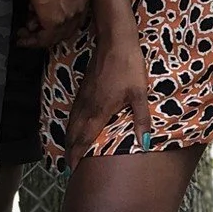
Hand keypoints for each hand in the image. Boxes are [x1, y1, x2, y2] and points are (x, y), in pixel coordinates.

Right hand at [18, 0, 89, 47]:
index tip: (38, 22)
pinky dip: (32, 41)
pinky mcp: (55, 21)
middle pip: (65, 30)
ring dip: (36, 39)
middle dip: (46, 33)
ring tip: (21, 35)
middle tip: (28, 31)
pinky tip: (21, 38)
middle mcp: (80, 7)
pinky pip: (44, 39)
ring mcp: (69, 16)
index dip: (56, 22)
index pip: (72, 17)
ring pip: (54, 37)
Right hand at [64, 39, 151, 169]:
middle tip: (67, 168)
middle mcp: (86, 106)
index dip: (76, 156)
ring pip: (71, 122)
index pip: (83, 139)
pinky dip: (71, 125)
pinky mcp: (83, 88)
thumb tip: (145, 143)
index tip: (71, 170)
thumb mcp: (139, 94)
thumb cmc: (129, 67)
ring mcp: (83, 96)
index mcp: (99, 111)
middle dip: (70, 151)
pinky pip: (73, 112)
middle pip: (73, 134)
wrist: (115, 41)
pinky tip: (74, 126)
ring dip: (68, 139)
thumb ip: (141, 120)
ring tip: (69, 151)